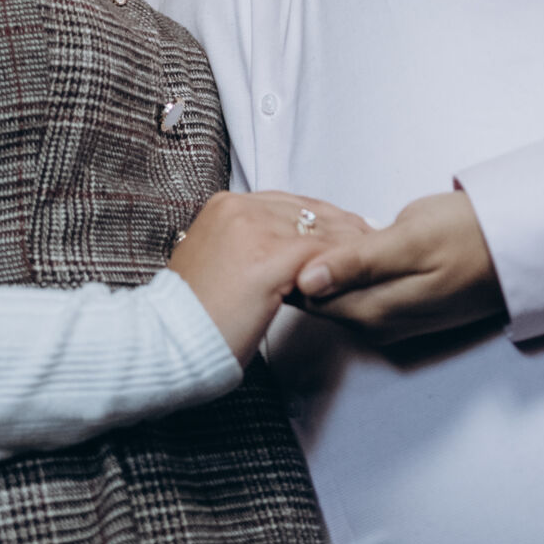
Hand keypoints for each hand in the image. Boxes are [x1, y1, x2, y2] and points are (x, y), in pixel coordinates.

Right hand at [169, 189, 367, 365]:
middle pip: (307, 211)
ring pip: (318, 229)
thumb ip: (247, 246)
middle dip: (342, 227)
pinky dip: (342, 262)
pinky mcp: (267, 258)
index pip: (288, 203)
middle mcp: (237, 208)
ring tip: (373, 257)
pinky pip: (319, 254)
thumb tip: (286, 253)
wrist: (170, 339)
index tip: (346, 231)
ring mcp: (251, 230)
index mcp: (224, 205)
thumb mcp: (217, 262)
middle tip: (371, 241)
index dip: (321, 217)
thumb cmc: (195, 314)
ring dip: (350, 244)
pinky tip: (358, 274)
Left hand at [295, 189, 504, 342]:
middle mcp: (377, 325)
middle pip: (318, 295)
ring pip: (336, 290)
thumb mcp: (409, 240)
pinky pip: (357, 288)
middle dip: (304, 259)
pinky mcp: (400, 307)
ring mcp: (389, 319)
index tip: (288, 226)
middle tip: (301, 218)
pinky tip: (351, 238)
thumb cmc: (468, 235)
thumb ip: (356, 264)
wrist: (517, 245)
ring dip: (325, 260)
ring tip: (323, 223)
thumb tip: (307, 280)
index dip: (292, 259)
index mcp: (373, 312)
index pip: (306, 295)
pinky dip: (346, 264)